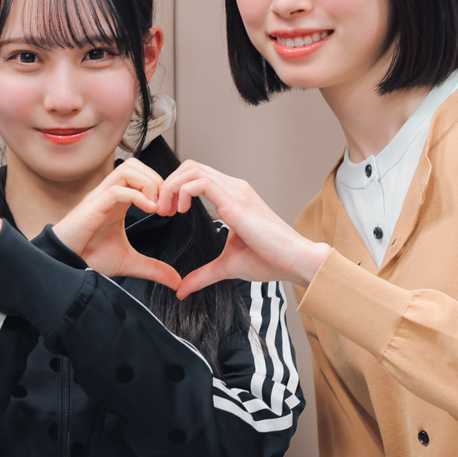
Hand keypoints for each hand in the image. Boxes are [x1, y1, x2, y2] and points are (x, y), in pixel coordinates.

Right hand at [52, 159, 181, 289]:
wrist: (66, 265)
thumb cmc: (88, 258)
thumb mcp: (129, 262)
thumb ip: (153, 268)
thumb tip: (176, 280)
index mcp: (118, 201)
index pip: (141, 175)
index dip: (160, 185)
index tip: (171, 208)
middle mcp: (109, 194)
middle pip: (135, 165)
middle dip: (157, 180)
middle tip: (166, 204)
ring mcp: (100, 197)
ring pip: (127, 169)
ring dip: (148, 183)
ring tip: (157, 206)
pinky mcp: (93, 206)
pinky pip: (117, 190)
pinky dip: (137, 196)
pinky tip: (150, 211)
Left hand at [154, 160, 330, 296]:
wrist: (295, 261)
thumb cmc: (270, 260)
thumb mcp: (226, 266)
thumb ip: (202, 275)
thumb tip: (182, 290)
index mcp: (233, 196)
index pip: (197, 176)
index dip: (176, 188)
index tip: (167, 212)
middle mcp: (234, 188)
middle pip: (191, 166)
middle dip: (168, 184)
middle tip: (161, 210)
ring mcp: (236, 192)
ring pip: (193, 169)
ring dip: (172, 187)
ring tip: (167, 210)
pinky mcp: (236, 203)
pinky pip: (202, 183)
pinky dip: (183, 192)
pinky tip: (181, 211)